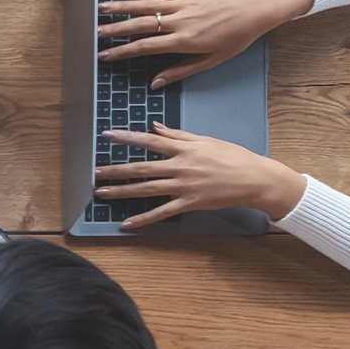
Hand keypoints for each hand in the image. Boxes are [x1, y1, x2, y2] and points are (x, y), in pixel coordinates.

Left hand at [96, 124, 306, 229]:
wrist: (255, 180)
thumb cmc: (233, 157)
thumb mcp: (205, 140)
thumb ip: (177, 135)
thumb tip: (155, 125)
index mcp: (184, 149)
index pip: (149, 141)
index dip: (127, 138)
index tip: (107, 135)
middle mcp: (180, 167)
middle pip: (141, 168)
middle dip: (115, 170)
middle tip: (94, 172)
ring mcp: (184, 186)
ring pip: (146, 189)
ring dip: (122, 191)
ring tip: (101, 192)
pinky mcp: (190, 203)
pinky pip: (162, 212)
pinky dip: (143, 218)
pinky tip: (127, 223)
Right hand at [97, 0, 313, 88]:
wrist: (253, 11)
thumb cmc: (235, 38)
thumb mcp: (211, 61)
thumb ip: (180, 71)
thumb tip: (156, 83)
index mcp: (185, 40)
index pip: (145, 47)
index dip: (122, 52)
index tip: (105, 55)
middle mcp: (180, 21)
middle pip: (140, 25)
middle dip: (114, 29)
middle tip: (94, 33)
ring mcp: (182, 4)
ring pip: (145, 5)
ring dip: (121, 7)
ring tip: (101, 9)